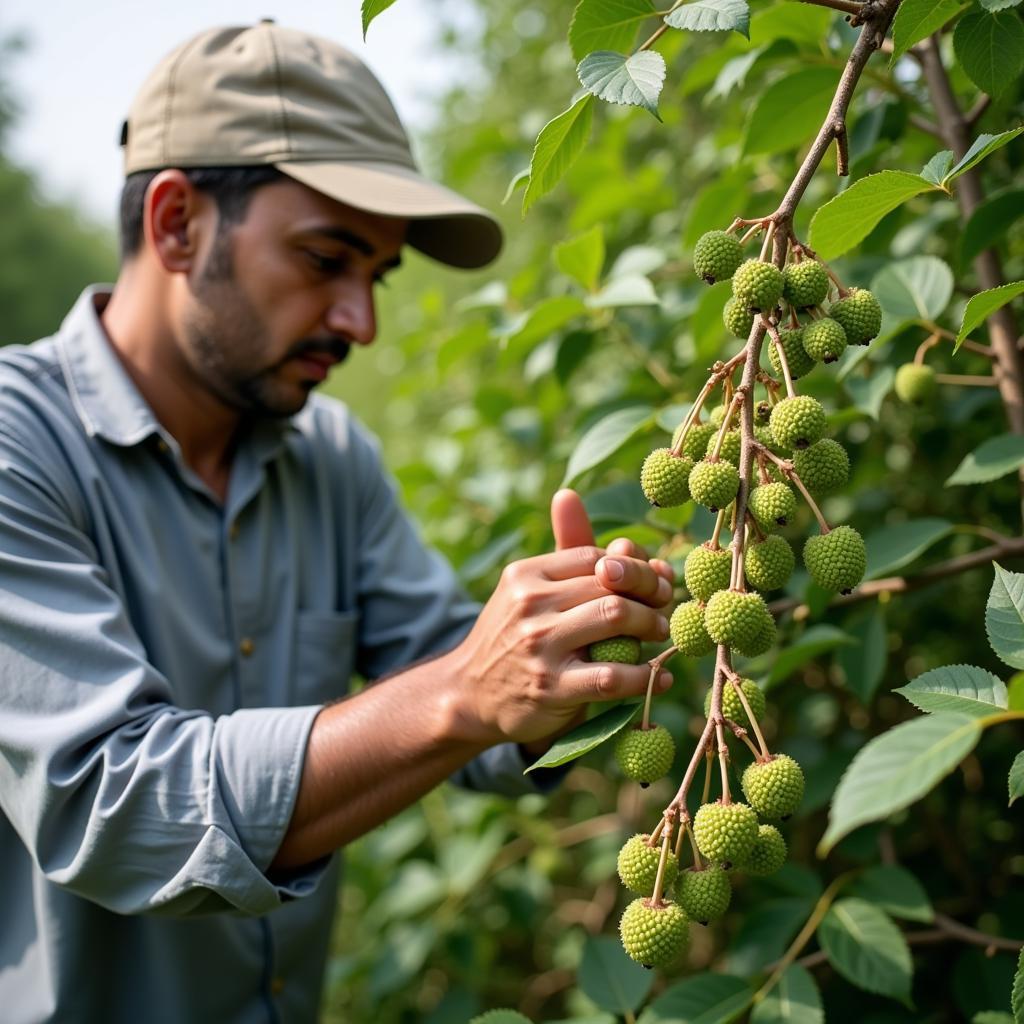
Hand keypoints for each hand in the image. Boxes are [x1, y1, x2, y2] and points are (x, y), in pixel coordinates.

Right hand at [449, 489, 675, 747]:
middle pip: (612, 584)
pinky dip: (646, 676)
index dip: (632, 567)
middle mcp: (530, 604)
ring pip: (616, 617)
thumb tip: (569, 494)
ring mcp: (540, 646)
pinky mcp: (552, 688)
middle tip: (663, 609)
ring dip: (651, 626)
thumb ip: (560, 548)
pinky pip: (613, 676)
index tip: (651, 582)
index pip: (596, 556)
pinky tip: (659, 677)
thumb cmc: (513, 636)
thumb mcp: (527, 589)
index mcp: (526, 574)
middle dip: (651, 595)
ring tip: (659, 634)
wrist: (469, 694)